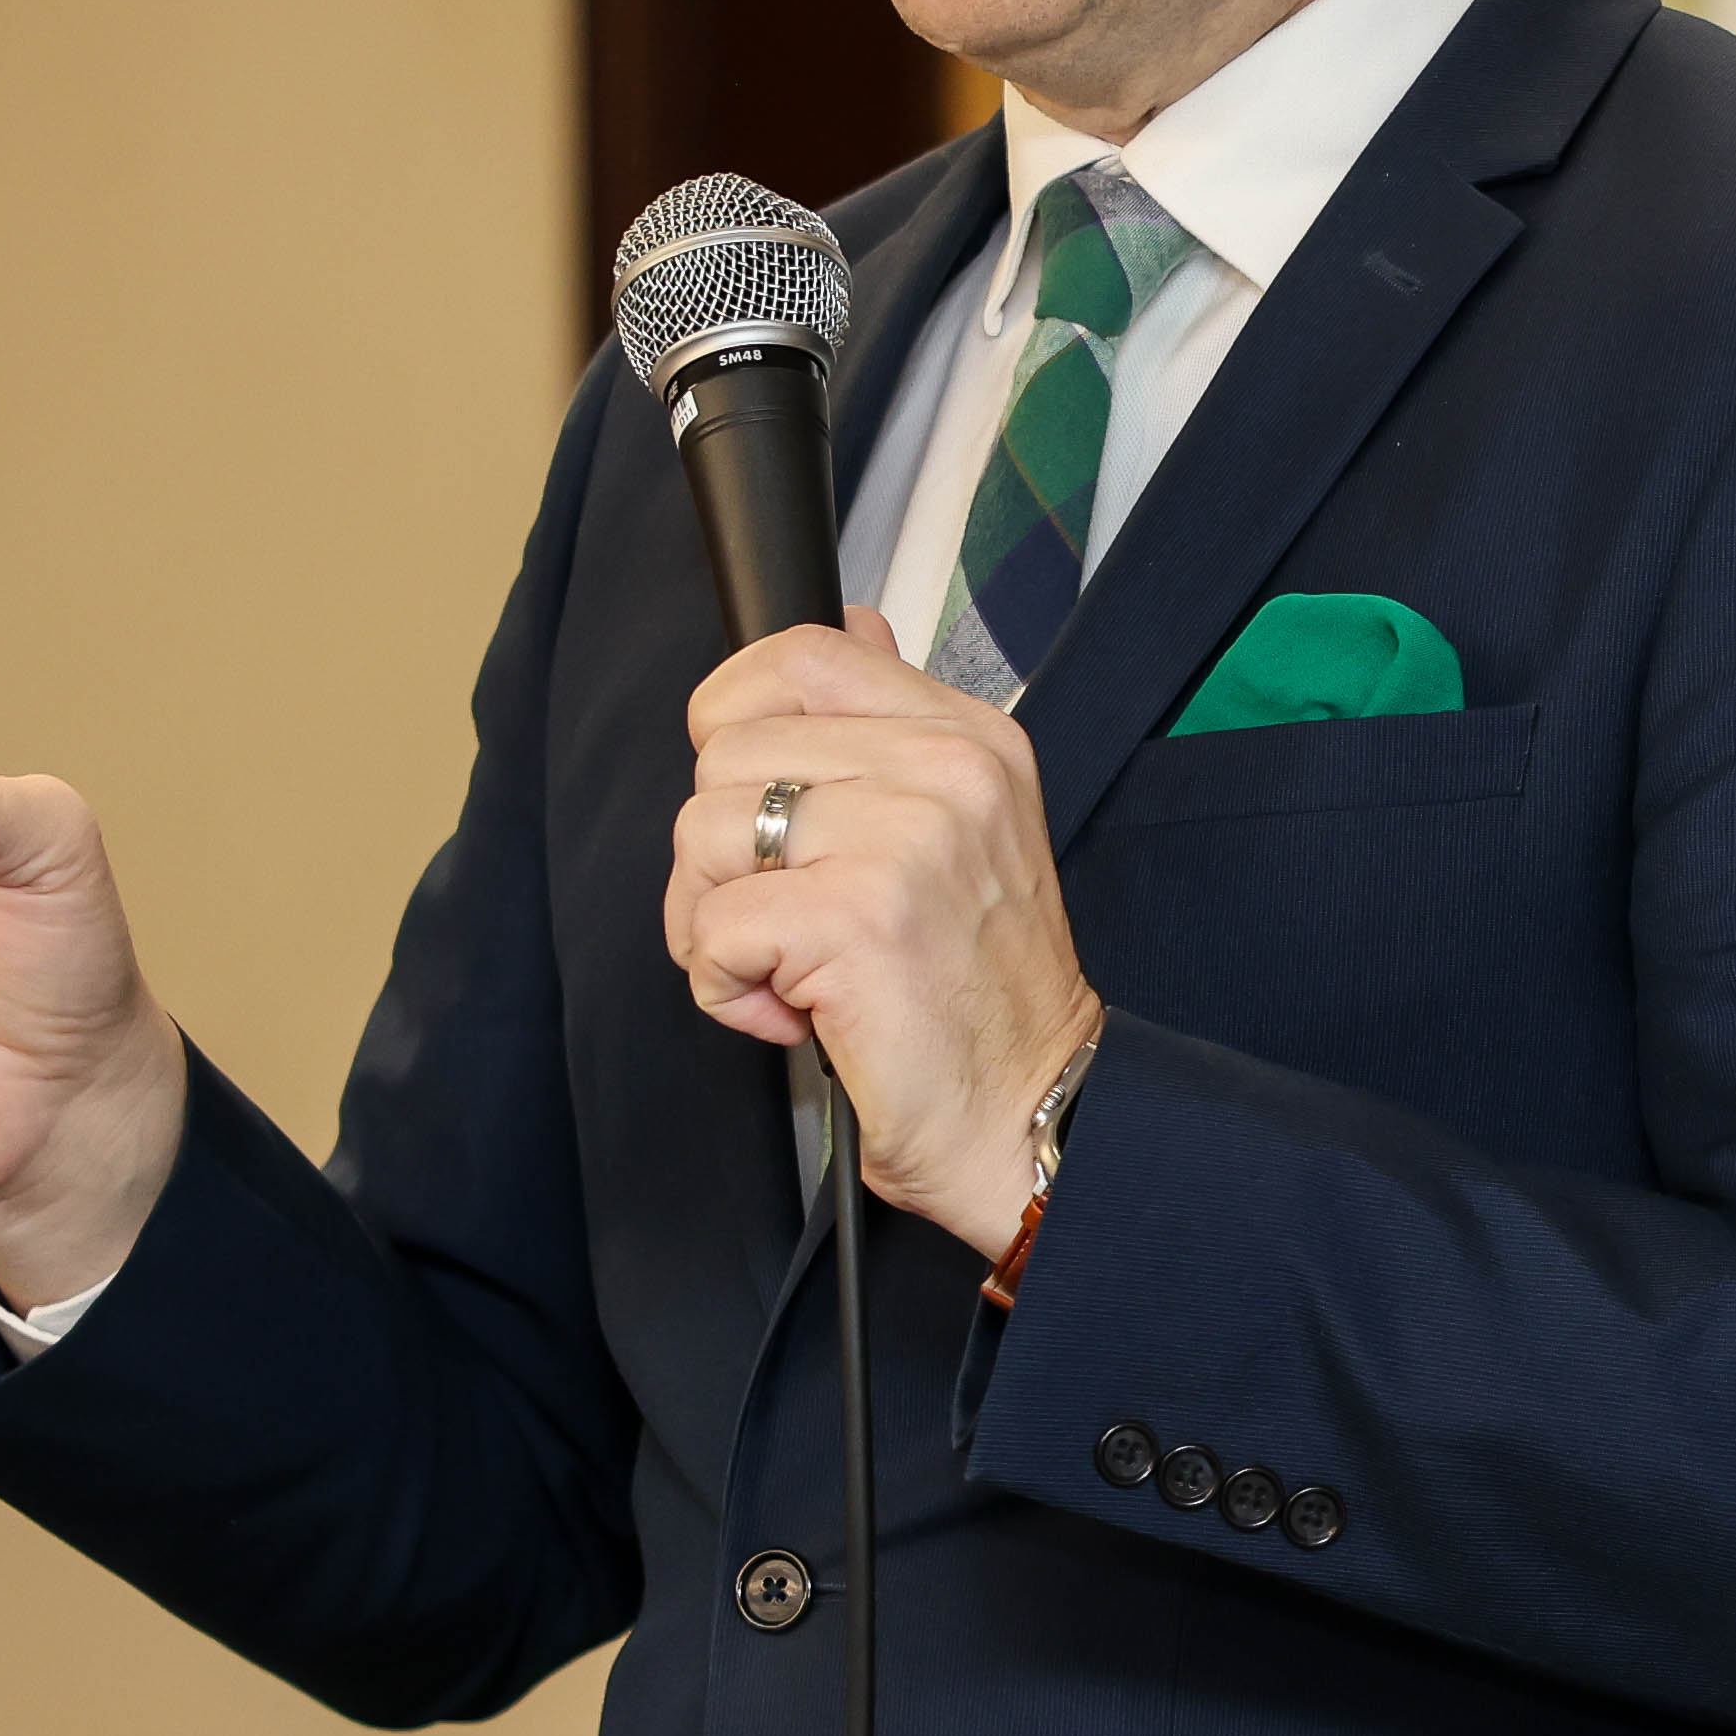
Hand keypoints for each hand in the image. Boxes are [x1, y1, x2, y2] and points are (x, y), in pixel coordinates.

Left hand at [669, 615, 1099, 1253]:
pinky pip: (711, 924)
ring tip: (791, 969)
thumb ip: (893, 730)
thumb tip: (851, 621)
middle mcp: (946, 772)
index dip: (735, 724)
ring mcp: (905, 839)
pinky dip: (726, 986)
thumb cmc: (981, 994)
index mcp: (970, 737)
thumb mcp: (965, 827)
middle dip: (721, 853)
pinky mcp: (855, 918)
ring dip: (715, 922)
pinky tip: (794, 1011)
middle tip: (785, 920)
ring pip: (702, 834)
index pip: (800, 654)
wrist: (1034, 1114)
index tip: (761, 803)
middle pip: (725, 753)